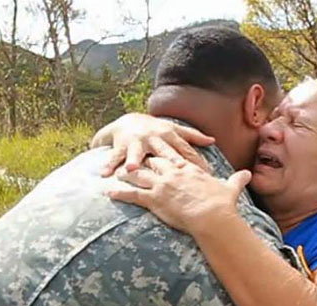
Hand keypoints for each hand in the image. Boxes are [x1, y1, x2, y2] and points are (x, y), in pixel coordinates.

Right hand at [90, 113, 214, 175]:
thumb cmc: (155, 129)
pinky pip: (114, 156)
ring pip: (135, 153)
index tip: (205, 173)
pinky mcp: (120, 146)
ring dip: (133, 160)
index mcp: (167, 135)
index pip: (184, 149)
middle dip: (168, 159)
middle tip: (175, 170)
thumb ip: (192, 135)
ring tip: (130, 169)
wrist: (128, 120)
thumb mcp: (174, 129)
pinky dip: (109, 165)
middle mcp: (152, 138)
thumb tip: (212, 140)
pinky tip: (104, 174)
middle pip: (162, 151)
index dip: (195, 161)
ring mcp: (136, 142)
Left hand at [107, 156, 250, 234]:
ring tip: (116, 172)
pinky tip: (109, 192)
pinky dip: (119, 193)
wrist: (212, 216)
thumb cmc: (221, 204)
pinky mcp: (154, 199)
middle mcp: (173, 173)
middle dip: (142, 158)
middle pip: (153, 160)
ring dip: (126, 173)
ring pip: (139, 174)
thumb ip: (236, 181)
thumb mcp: (230, 189)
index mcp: (189, 169)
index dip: (164, 154)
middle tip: (132, 156)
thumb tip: (247, 175)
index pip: (173, 157)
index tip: (157, 150)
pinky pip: (132, 195)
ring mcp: (161, 185)